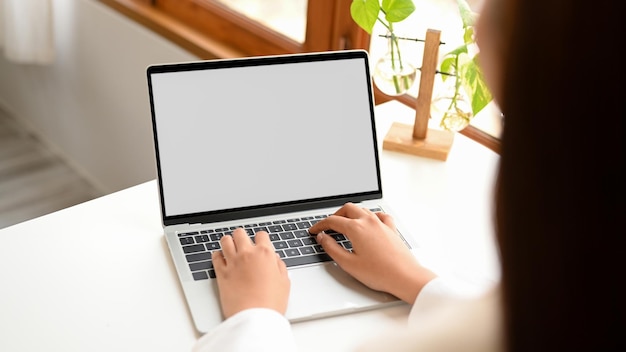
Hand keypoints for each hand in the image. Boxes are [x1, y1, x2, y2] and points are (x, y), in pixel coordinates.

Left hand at [212, 228, 290, 318]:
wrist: (254, 318)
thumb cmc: (271, 303)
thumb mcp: (284, 283)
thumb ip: (279, 267)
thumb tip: (275, 260)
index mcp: (265, 254)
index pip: (261, 235)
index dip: (261, 239)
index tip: (260, 244)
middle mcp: (247, 254)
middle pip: (240, 233)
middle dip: (242, 237)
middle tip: (243, 244)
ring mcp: (232, 262)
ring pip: (225, 241)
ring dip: (228, 242)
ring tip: (230, 248)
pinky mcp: (221, 273)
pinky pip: (215, 257)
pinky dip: (217, 255)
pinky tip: (221, 259)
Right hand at [309, 203, 435, 303]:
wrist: (405, 277)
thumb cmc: (380, 273)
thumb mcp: (348, 264)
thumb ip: (332, 248)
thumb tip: (323, 238)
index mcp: (357, 228)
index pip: (333, 221)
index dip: (320, 225)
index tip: (315, 231)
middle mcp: (369, 222)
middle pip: (347, 209)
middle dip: (335, 215)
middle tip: (327, 226)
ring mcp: (382, 224)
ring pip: (363, 210)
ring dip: (351, 213)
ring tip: (344, 223)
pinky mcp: (391, 230)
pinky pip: (379, 215)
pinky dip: (370, 215)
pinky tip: (369, 221)